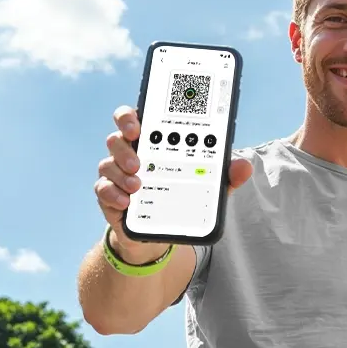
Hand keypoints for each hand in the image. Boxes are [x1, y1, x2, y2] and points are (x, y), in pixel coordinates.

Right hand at [95, 105, 253, 261]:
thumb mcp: (207, 185)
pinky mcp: (109, 196)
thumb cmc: (183, 194)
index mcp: (152, 141)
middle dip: (124, 145)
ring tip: (138, 186)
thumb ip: (224, 175)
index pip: (134, 117)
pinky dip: (112, 194)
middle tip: (139, 161)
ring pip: (108, 162)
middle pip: (116, 137)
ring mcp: (117, 173)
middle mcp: (130, 152)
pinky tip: (126, 202)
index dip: (130, 116)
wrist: (160, 231)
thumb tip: (245, 166)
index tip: (138, 125)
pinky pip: (102, 189)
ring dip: (121, 172)